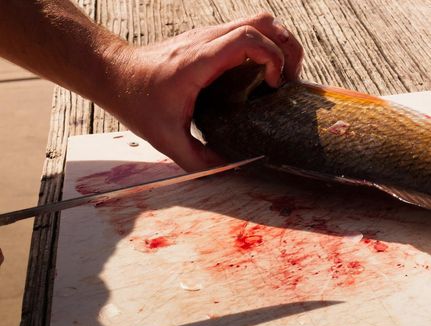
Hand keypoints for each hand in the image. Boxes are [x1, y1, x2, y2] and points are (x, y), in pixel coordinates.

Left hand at [100, 13, 303, 170]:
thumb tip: (231, 170)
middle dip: (287, 47)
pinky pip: (245, 31)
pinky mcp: (208, 39)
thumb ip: (199, 159)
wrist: (112, 72)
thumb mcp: (166, 138)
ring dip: (278, 44)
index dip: (272, 57)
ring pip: (257, 21)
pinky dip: (263, 47)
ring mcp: (208, 36)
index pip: (248, 38)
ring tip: (281, 76)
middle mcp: (206, 40)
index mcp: (199, 60)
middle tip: (289, 79)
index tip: (274, 84)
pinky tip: (260, 75)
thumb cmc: (136, 100)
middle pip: (263, 22)